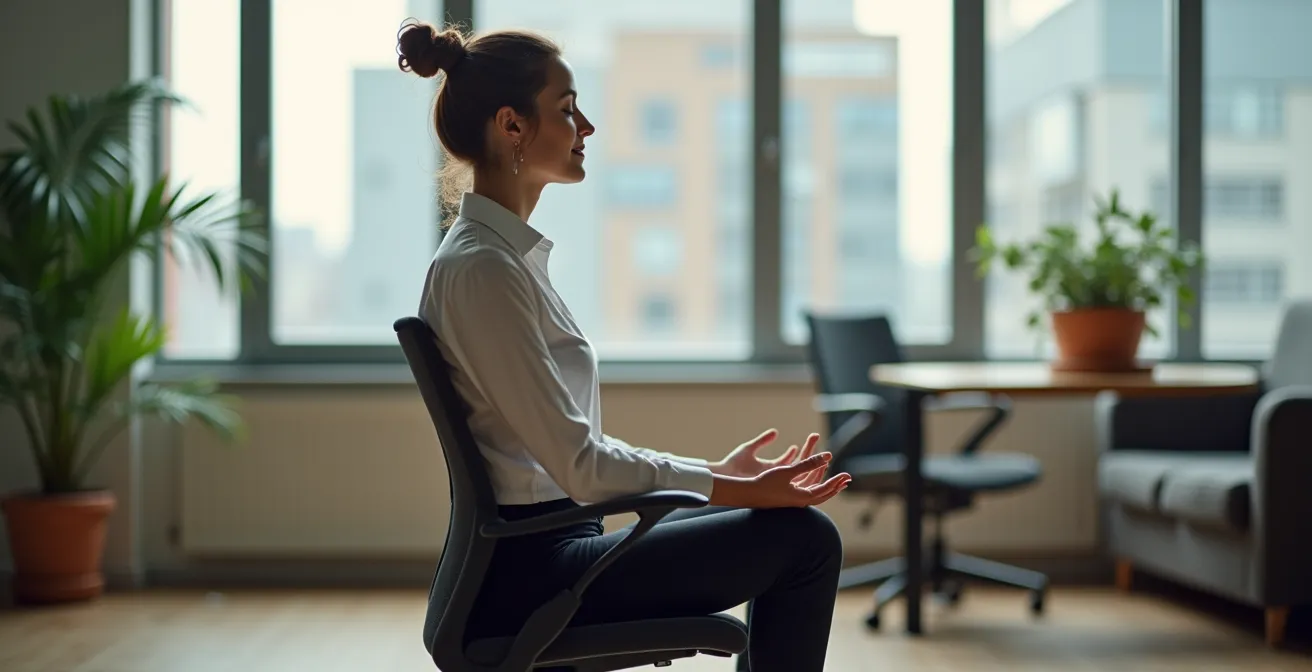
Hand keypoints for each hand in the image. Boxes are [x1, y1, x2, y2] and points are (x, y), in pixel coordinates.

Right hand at [709, 453, 851, 508]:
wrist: (747, 494)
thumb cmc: (766, 483)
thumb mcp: (789, 471)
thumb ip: (809, 463)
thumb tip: (828, 456)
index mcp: (803, 497)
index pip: (825, 489)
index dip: (837, 481)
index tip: (847, 475)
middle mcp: (800, 501)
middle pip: (823, 494)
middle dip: (835, 486)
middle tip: (847, 479)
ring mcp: (793, 501)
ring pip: (815, 494)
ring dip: (826, 485)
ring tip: (835, 480)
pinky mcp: (786, 498)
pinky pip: (806, 492)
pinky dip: (814, 485)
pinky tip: (814, 482)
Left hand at [711, 429, 819, 478]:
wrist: (723, 475)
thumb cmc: (733, 463)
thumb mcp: (750, 448)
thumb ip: (763, 440)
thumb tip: (776, 432)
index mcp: (771, 467)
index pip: (792, 459)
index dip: (803, 449)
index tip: (813, 436)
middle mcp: (775, 474)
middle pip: (798, 463)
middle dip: (809, 449)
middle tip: (816, 435)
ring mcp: (775, 479)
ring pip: (797, 468)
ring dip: (807, 455)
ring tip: (814, 442)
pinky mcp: (772, 481)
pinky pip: (790, 474)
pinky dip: (798, 463)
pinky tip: (805, 450)